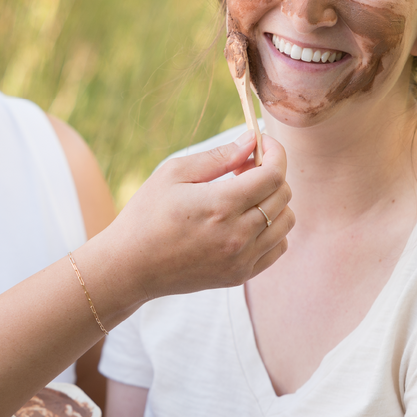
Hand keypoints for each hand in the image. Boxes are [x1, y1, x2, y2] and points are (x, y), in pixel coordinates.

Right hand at [97, 130, 294, 303]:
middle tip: (244, 167)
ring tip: (245, 195)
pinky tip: (247, 220)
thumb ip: (219, 156)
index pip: (273, 174)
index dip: (275, 152)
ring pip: (286, 221)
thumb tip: (251, 141)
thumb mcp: (174, 174)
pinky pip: (278, 247)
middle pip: (282, 195)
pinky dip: (272, 229)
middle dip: (271, 172)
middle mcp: (237, 235)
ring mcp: (241, 259)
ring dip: (274, 201)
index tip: (262, 143)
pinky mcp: (240, 276)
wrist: (129, 267)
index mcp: (221, 205)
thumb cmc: (146, 214)